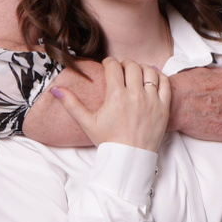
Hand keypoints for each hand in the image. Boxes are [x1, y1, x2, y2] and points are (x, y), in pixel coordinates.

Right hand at [50, 57, 169, 151]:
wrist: (129, 158)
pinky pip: (165, 83)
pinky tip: (151, 79)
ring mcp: (152, 100)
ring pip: (149, 71)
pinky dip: (159, 77)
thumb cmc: (108, 141)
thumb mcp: (87, 122)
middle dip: (124, 64)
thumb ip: (71, 104)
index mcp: (116, 96)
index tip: (107, 66)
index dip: (109, 62)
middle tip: (121, 71)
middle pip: (132, 66)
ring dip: (142, 69)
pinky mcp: (164, 107)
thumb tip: (56, 90)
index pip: (113, 66)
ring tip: (135, 74)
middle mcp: (135, 95)